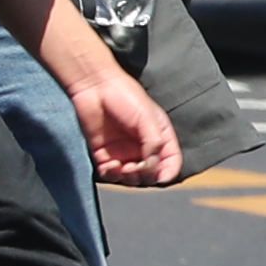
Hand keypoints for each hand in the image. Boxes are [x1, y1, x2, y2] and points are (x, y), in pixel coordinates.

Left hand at [73, 63, 181, 186]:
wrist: (95, 87)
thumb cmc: (125, 95)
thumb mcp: (147, 118)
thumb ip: (154, 143)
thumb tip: (153, 166)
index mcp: (160, 137)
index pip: (170, 161)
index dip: (168, 172)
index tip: (160, 177)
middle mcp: (143, 147)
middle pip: (150, 174)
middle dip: (145, 175)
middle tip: (137, 167)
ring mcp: (124, 152)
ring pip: (130, 178)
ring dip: (128, 178)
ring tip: (122, 167)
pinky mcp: (104, 154)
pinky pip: (110, 174)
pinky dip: (111, 175)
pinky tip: (110, 166)